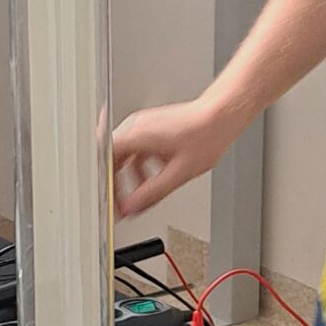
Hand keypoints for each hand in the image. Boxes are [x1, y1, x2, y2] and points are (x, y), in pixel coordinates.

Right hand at [113, 98, 236, 219]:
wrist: (221, 116)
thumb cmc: (206, 135)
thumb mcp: (178, 173)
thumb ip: (151, 193)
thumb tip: (132, 208)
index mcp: (137, 134)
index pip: (104, 160)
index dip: (103, 183)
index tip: (109, 199)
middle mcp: (136, 127)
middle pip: (111, 158)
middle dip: (114, 182)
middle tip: (119, 202)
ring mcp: (143, 126)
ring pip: (124, 155)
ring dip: (128, 176)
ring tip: (139, 194)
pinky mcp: (152, 128)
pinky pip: (136, 151)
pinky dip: (140, 167)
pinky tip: (152, 178)